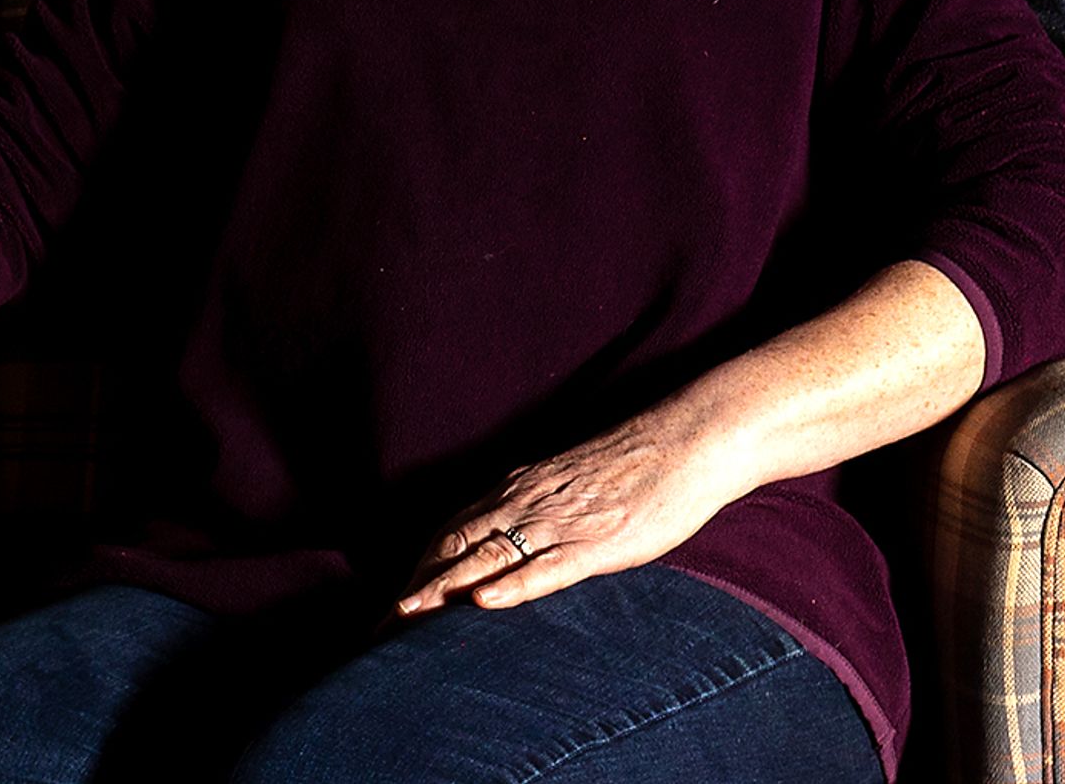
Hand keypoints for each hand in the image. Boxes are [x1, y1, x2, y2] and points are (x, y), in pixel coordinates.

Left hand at [392, 414, 740, 617]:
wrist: (684, 440)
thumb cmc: (633, 463)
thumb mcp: (567, 480)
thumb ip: (535, 505)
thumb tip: (511, 538)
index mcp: (519, 487)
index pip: (453, 529)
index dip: (419, 565)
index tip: (392, 600)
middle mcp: (526, 502)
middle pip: (456, 545)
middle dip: (417, 584)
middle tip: (380, 623)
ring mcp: (558, 522)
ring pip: (488, 557)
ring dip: (444, 588)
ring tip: (407, 615)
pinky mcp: (595, 542)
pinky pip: (545, 568)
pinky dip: (511, 586)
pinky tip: (483, 602)